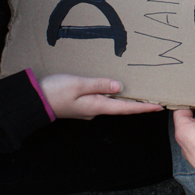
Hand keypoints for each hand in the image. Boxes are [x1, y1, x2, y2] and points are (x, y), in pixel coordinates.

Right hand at [39, 74, 163, 119]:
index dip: (143, 107)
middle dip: (138, 103)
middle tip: (154, 98)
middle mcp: (95, 110)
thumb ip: (100, 85)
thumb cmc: (55, 91)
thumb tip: (120, 87)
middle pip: (121, 107)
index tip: (159, 107)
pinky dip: (112, 94)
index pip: (126, 108)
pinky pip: (101, 99)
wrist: (34, 100)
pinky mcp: (81, 104)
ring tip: (139, 91)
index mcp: (96, 106)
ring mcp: (88, 108)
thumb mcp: (79, 84)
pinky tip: (113, 87)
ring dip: (125, 99)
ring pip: (111, 103)